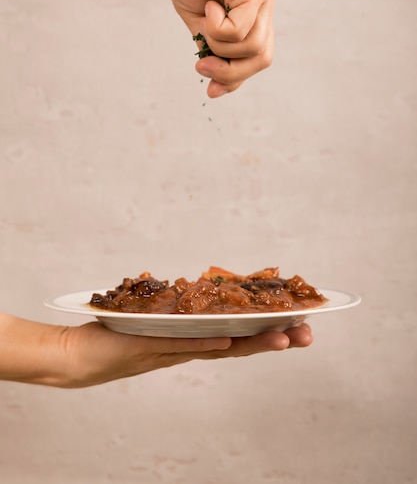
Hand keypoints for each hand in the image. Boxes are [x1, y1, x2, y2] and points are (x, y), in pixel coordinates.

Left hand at [59, 322, 311, 387]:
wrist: (76, 357)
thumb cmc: (114, 338)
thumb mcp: (154, 319)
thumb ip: (178, 311)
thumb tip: (199, 291)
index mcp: (192, 340)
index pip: (239, 334)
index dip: (269, 328)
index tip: (300, 319)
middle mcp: (188, 348)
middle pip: (240, 344)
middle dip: (277, 338)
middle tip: (310, 333)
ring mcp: (172, 350)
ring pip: (221, 348)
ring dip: (254, 343)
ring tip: (286, 337)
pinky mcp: (149, 347)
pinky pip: (184, 346)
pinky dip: (209, 343)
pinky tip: (232, 338)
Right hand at [155, 0, 274, 97]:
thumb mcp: (198, 18)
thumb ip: (211, 43)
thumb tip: (216, 72)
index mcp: (252, 12)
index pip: (256, 57)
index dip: (235, 79)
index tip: (210, 90)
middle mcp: (264, 5)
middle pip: (262, 59)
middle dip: (231, 73)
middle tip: (202, 66)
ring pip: (252, 48)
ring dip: (220, 48)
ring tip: (204, 22)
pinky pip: (241, 31)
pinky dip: (219, 29)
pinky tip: (209, 6)